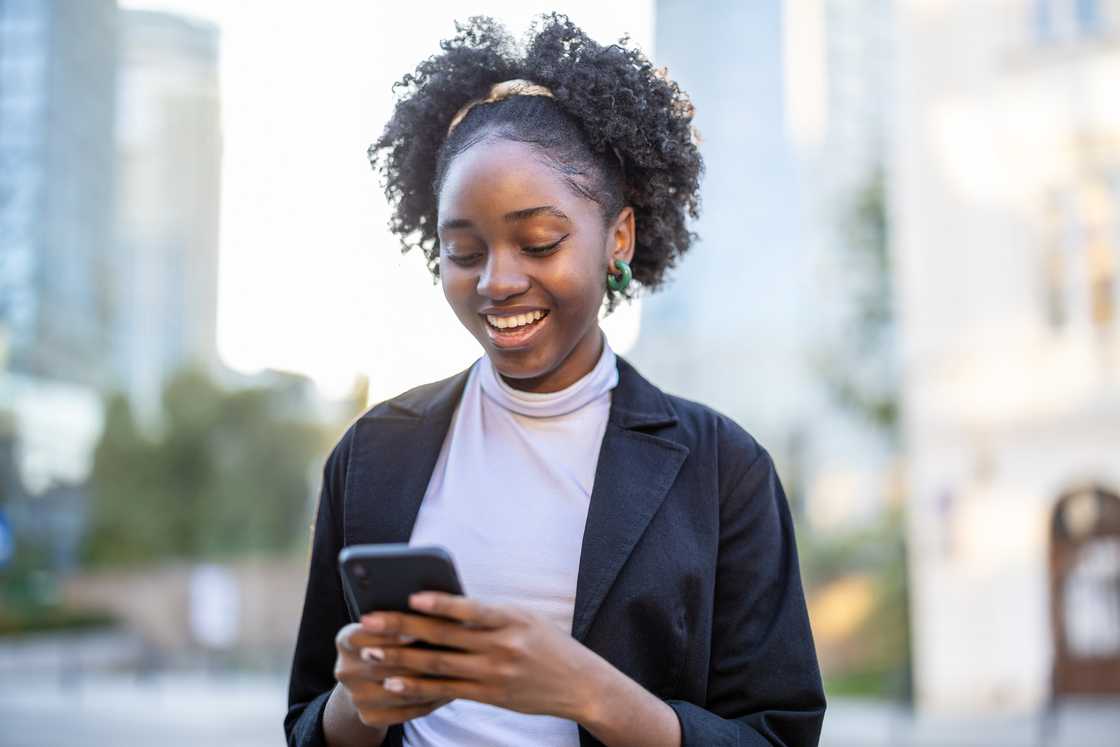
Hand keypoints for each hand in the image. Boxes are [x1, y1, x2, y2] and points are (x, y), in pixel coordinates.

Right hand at [333, 621, 453, 727]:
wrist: (369, 681)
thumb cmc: (390, 641)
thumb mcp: (386, 626)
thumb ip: (401, 619)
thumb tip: (432, 606)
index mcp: (345, 641)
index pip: (365, 635)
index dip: (391, 634)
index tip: (418, 631)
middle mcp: (345, 670)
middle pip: (386, 664)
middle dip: (419, 658)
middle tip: (451, 652)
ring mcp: (356, 697)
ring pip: (400, 689)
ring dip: (431, 682)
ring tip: (457, 672)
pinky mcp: (369, 717)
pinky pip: (406, 710)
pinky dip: (430, 701)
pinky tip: (450, 691)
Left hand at [357, 591, 604, 721]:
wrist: (580, 684)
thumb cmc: (547, 644)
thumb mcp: (525, 617)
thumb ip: (488, 614)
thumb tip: (440, 605)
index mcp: (511, 617)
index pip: (470, 608)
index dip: (440, 603)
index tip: (409, 596)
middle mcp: (502, 645)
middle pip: (443, 635)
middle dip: (401, 628)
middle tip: (368, 622)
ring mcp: (495, 673)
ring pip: (438, 664)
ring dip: (401, 658)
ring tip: (371, 651)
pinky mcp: (490, 695)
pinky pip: (447, 691)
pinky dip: (418, 686)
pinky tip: (394, 682)